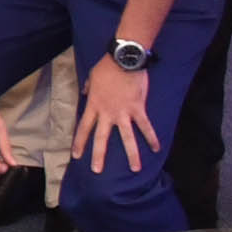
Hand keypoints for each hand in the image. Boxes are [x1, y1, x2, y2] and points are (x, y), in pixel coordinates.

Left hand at [80, 59, 162, 173]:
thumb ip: (88, 88)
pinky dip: (152, 138)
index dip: (79, 142)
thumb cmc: (106, 66)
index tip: (76, 156)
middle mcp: (107, 113)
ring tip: (135, 169)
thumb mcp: (92, 77)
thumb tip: (84, 92)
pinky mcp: (138, 109)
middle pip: (101, 138)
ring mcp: (123, 113)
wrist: (123, 59)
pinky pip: (145, 126)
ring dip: (131, 154)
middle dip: (98, 156)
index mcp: (94, 105)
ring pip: (126, 138)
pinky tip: (156, 149)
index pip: (84, 127)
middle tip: (96, 171)